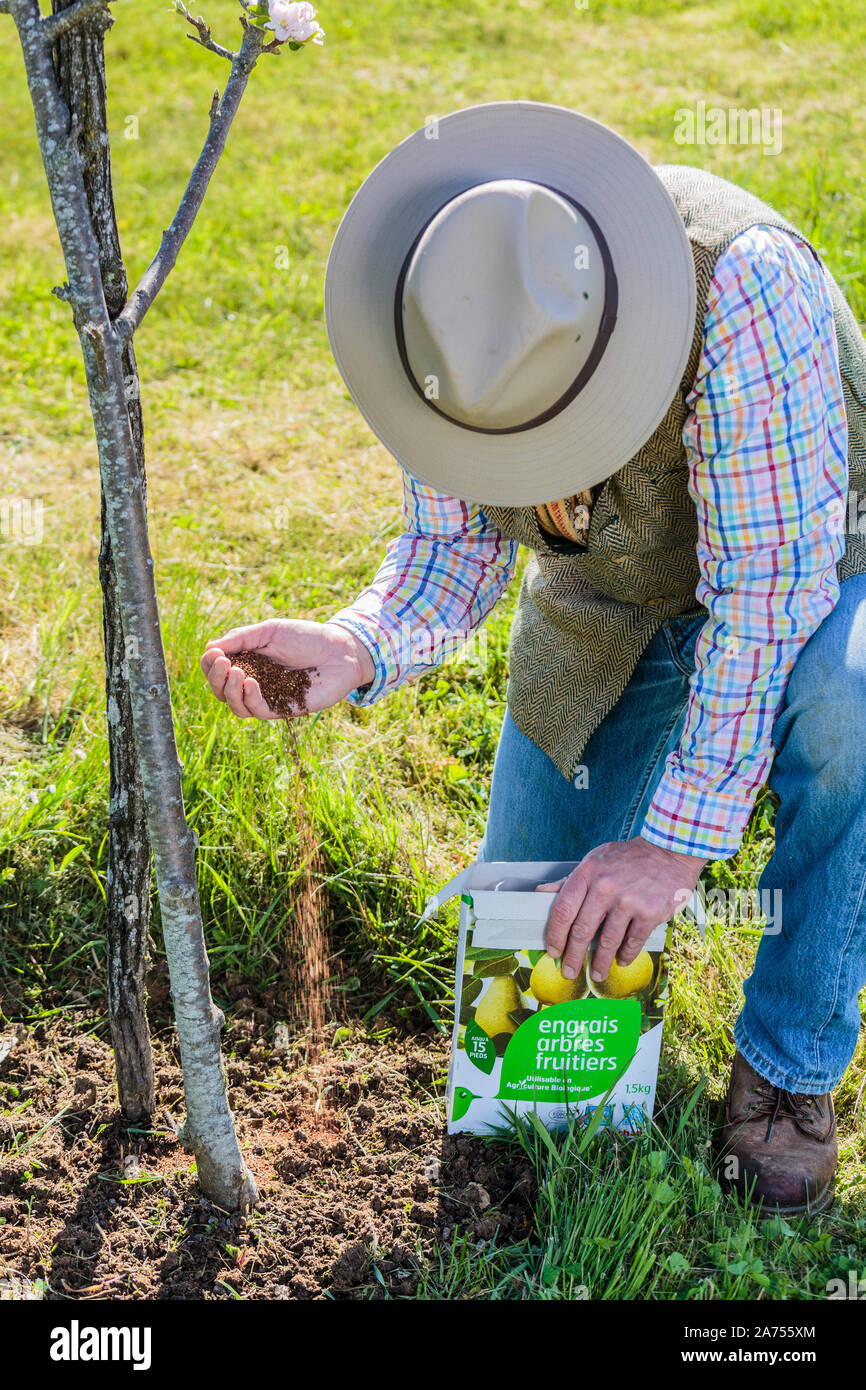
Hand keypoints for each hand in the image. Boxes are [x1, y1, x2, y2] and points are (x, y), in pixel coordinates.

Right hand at [200, 619, 374, 719]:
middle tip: (223, 663)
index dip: (210, 665)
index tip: (214, 654)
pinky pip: (259, 711)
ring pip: (237, 706)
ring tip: (236, 672)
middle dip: (216, 678)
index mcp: (247, 663)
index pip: (218, 671)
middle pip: (222, 691)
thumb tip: (210, 648)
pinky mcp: (284, 708)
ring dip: (230, 691)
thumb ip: (241, 638)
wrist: (340, 650)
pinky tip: (251, 683)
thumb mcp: (270, 631)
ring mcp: (268, 698)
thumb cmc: (306, 637)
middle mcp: (253, 682)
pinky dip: (250, 699)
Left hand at [536, 838, 706, 982]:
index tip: (553, 950)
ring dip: (600, 963)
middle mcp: (605, 887)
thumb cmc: (628, 858)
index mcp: (588, 873)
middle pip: (582, 931)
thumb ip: (570, 880)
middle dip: (572, 957)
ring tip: (596, 974)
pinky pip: (632, 942)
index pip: (563, 910)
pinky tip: (621, 960)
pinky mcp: (649, 913)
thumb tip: (541, 892)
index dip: (555, 935)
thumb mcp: (595, 860)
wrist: (668, 852)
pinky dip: (625, 955)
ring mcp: (628, 901)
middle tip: (569, 971)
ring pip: (607, 942)